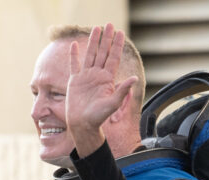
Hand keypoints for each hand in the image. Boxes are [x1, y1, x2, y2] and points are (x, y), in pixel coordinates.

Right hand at [66, 23, 137, 156]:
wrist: (83, 125)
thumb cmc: (98, 117)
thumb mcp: (113, 104)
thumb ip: (122, 90)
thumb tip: (135, 78)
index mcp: (107, 79)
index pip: (114, 58)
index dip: (117, 45)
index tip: (121, 33)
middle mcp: (97, 75)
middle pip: (103, 52)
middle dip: (107, 39)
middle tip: (109, 24)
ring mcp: (86, 77)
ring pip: (90, 55)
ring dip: (93, 42)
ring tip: (96, 28)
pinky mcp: (74, 81)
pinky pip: (74, 65)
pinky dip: (74, 55)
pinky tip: (74, 46)